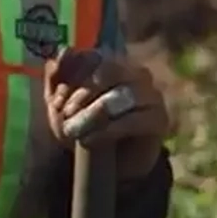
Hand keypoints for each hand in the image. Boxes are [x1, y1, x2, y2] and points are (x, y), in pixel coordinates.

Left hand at [44, 49, 170, 180]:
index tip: (56, 101)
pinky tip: (89, 140)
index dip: (71, 76)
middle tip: (66, 115)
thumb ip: (56, 77)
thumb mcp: (60, 102)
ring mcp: (150, 93)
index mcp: (110, 61)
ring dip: (93, 113)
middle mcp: (134, 71)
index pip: (91, 56)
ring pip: (121, 95)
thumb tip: (60, 54)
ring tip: (73, 130)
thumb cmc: (82, 124)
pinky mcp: (159, 118)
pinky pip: (134, 119)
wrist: (107, 163)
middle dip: (82, 94)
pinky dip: (107, 130)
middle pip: (108, 71)